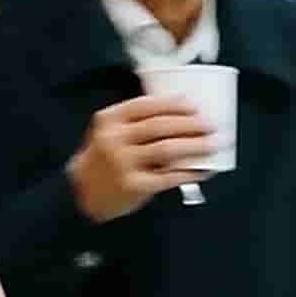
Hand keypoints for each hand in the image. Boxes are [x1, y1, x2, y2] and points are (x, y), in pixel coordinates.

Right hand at [69, 97, 218, 222]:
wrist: (83, 192)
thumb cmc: (104, 159)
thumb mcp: (110, 132)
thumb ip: (135, 121)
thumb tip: (180, 112)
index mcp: (109, 120)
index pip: (145, 105)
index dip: (173, 104)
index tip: (194, 106)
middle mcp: (114, 139)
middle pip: (160, 126)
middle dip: (191, 124)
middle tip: (211, 125)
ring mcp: (123, 163)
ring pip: (168, 150)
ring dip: (196, 146)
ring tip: (213, 144)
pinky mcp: (134, 185)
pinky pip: (170, 176)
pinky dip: (190, 172)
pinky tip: (204, 169)